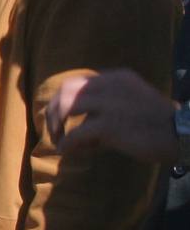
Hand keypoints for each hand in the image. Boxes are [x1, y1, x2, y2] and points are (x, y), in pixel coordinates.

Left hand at [45, 69, 178, 162]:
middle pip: (66, 91)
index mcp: (116, 77)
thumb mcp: (130, 102)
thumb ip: (104, 107)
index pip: (77, 83)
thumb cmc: (156, 123)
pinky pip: (75, 134)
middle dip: (52, 110)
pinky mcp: (110, 126)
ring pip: (65, 108)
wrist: (181, 133)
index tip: (59, 117)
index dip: (62, 101)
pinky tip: (66, 151)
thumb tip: (76, 128)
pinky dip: (66, 144)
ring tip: (59, 140)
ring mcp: (109, 104)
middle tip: (53, 129)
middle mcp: (110, 85)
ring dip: (56, 125)